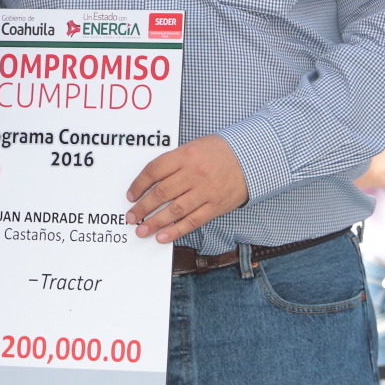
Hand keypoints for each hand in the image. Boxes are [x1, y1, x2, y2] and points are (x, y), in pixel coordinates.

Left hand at [125, 135, 247, 242]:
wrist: (252, 158)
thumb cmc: (220, 151)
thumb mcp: (194, 147)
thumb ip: (174, 162)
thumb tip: (151, 181)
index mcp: (186, 155)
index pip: (154, 171)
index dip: (138, 184)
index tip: (131, 195)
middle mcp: (194, 174)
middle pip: (161, 193)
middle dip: (142, 207)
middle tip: (131, 217)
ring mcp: (205, 191)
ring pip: (174, 210)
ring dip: (155, 222)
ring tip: (142, 230)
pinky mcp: (215, 206)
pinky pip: (192, 221)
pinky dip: (176, 230)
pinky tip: (162, 236)